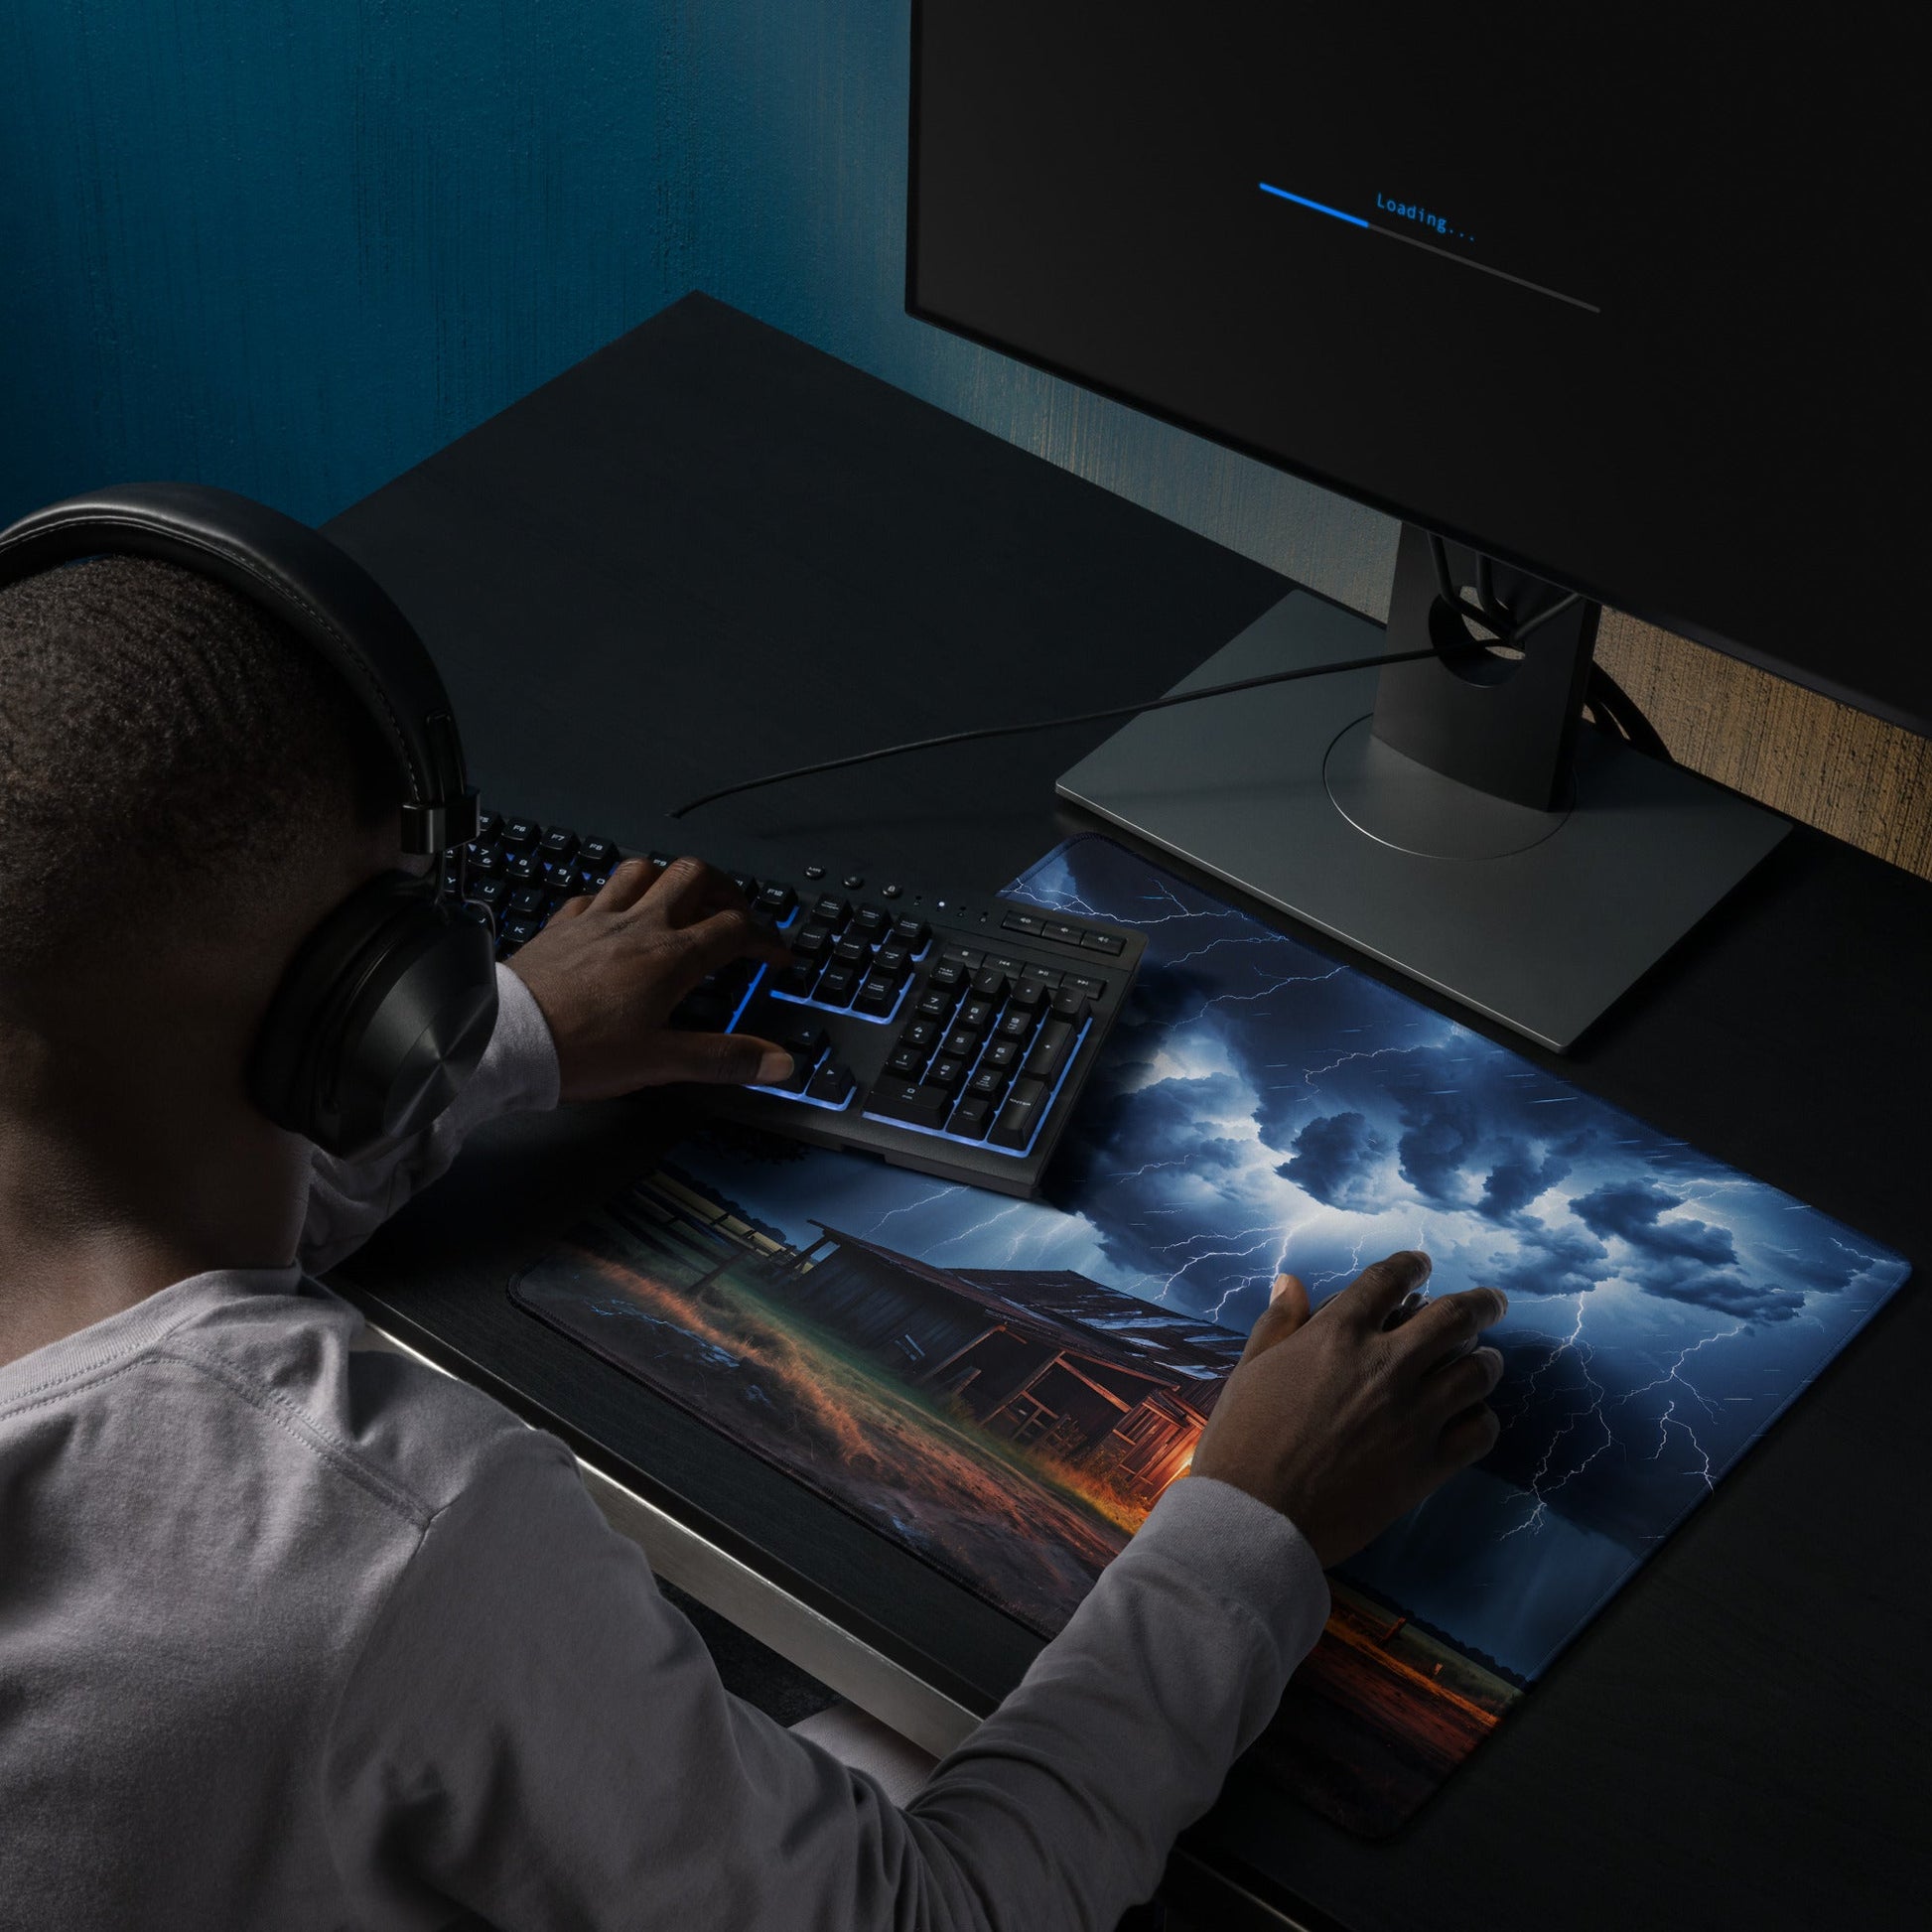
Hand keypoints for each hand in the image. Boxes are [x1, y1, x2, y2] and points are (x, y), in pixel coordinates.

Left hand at [505, 856, 795, 1102]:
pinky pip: (593, 894)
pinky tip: (614, 917)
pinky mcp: (561, 925)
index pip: (736, 928)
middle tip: (734, 913)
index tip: (775, 956)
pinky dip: (614, 898)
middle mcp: (638, 925)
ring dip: (669, 880)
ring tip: (680, 902)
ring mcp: (596, 919)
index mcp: (670, 957)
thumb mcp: (660, 1062)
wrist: (504, 1038)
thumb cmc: (578, 1050)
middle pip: (695, 876)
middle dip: (725, 889)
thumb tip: (778, 1062)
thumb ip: (723, 1059)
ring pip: (644, 871)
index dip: (766, 938)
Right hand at [1190, 1251, 1505, 1566]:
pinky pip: (1479, 1433)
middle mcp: (1384, 1366)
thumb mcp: (1250, 1368)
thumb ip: (1278, 1323)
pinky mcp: (1426, 1466)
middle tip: (1492, 1302)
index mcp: (1337, 1335)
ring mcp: (1412, 1416)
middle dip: (1481, 1303)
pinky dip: (1482, 1418)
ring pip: (1476, 1372)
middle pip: (1454, 1317)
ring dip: (1486, 1360)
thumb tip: (1291, 1282)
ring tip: (1486, 1359)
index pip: (1387, 1280)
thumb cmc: (1241, 1439)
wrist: (1255, 1517)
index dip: (1411, 1265)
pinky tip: (1473, 1416)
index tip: (1421, 1264)